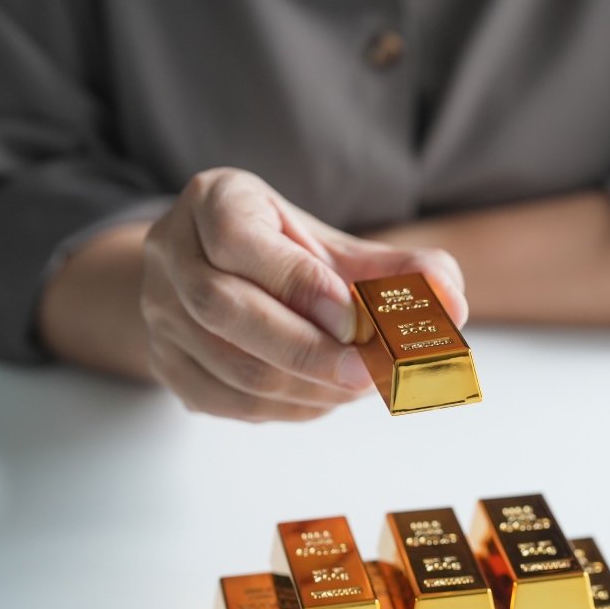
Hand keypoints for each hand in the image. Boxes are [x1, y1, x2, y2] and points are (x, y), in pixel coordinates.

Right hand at [140, 168, 465, 421]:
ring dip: (305, 386)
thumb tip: (452, 303)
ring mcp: (158, 313)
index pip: (237, 239)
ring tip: (360, 385)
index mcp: (213, 201)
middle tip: (371, 373)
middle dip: (307, 349)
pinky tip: (326, 397)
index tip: (356, 317)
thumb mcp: (342, 249)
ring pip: (228, 364)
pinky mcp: (167, 365)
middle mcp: (170, 253)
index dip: (298, 282)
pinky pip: (226, 400)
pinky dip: (287, 407)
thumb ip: (401, 271)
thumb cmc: (296, 258)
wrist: (228, 278)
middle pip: (225, 309)